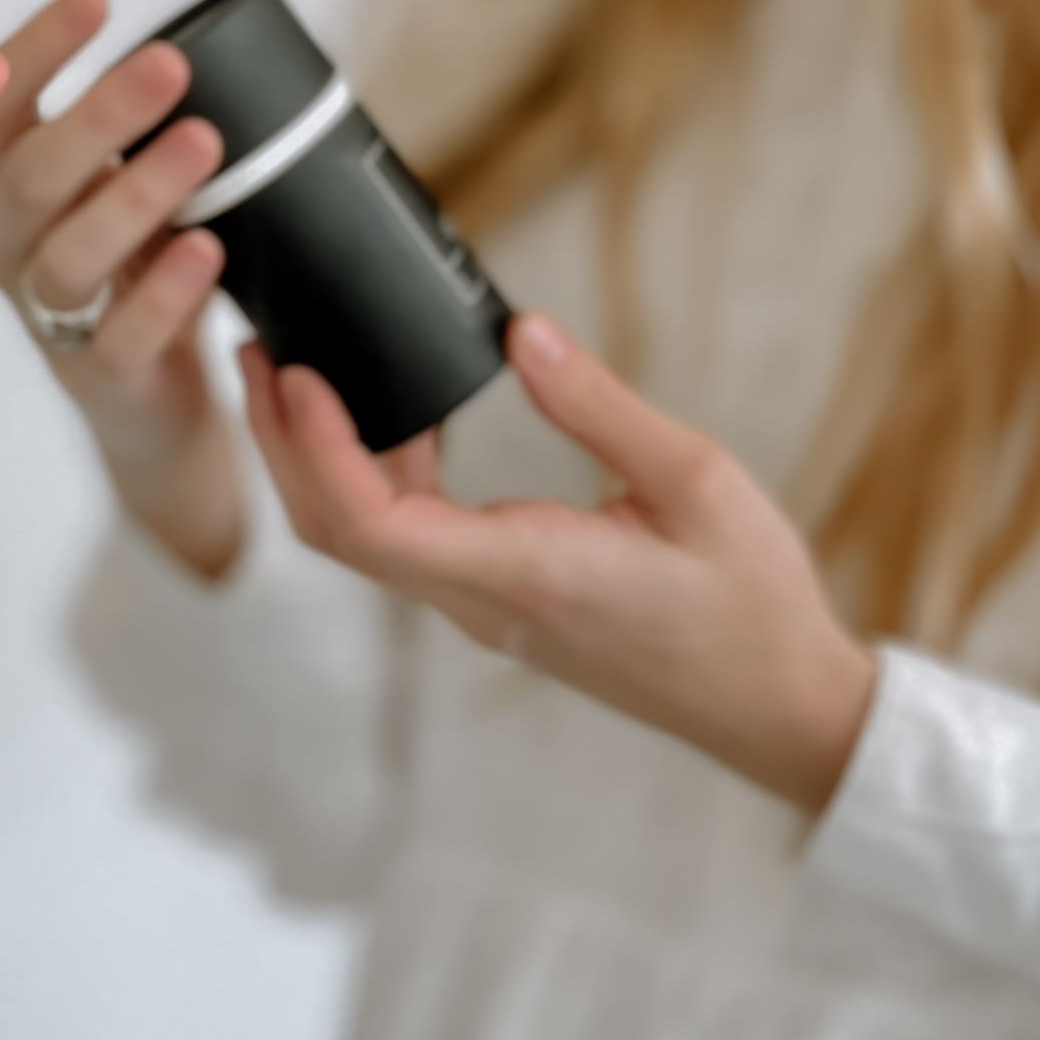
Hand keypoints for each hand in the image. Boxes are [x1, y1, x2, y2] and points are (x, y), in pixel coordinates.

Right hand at [0, 0, 244, 579]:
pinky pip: (121, 333)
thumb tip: (192, 44)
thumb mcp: (127, 187)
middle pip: (31, 175)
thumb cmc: (137, 271)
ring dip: (137, 193)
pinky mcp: (97, 374)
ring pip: (69, 255)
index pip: (1, 107)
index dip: (37, 50)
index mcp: (12, 184)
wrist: (153, 405)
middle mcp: (11, 244)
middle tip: (169, 65)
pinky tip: (206, 247)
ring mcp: (48, 315)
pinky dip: (166, 289)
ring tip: (204, 144)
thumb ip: (136, 130)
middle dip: (99, 115)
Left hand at [241, 312, 879, 817]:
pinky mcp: (502, 609)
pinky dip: (378, 483)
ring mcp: (488, 613)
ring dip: (320, 463)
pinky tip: (402, 422)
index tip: (297, 372)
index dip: (317, 450)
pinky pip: (411, 548)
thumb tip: (519, 332)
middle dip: (283, 444)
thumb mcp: (695, 479)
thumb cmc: (750, 601)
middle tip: (261, 350)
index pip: (375, 526)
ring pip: (366, 545)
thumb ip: (597, 405)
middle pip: (339, 535)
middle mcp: (487, 604)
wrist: (778, 706)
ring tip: (305, 370)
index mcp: (525, 574)